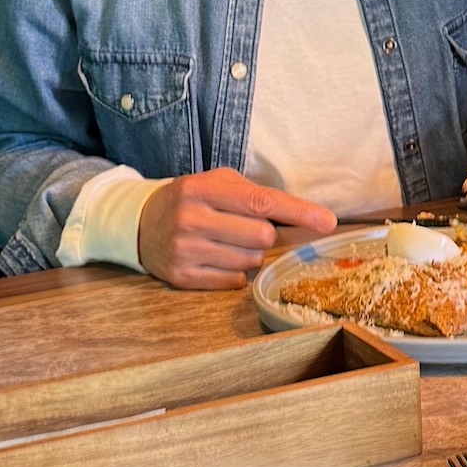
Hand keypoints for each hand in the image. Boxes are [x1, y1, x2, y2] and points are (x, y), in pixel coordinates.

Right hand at [136, 168, 335, 288]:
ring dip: (250, 255)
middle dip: (264, 235)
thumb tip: (306, 219)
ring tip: (227, 242)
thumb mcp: (216, 184)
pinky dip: (236, 273)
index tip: (328, 222)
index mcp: (204, 189)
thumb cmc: (191, 201)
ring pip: (250, 262)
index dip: (298, 213)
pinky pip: (234, 281)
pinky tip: (218, 258)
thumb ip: (256, 196)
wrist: (139, 224)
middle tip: (245, 229)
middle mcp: (193, 219)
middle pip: (262, 237)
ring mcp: (186, 250)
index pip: (262, 202)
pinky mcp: (183, 276)